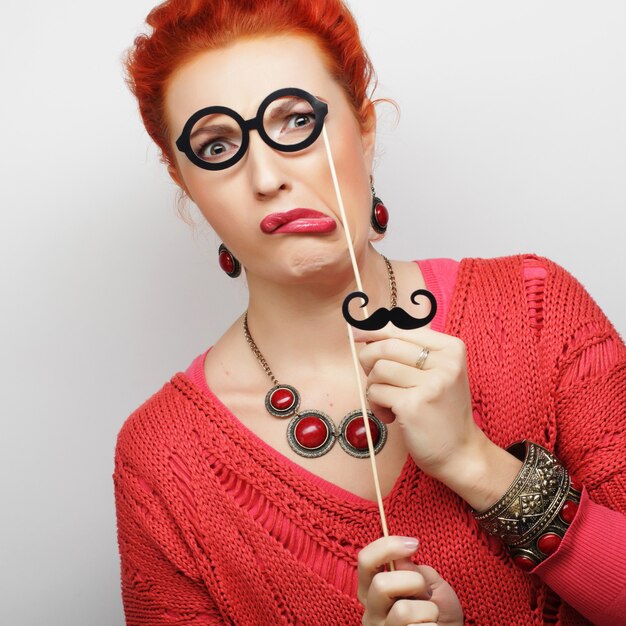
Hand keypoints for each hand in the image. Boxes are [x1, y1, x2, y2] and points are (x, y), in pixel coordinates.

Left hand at [355, 325, 479, 481]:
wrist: (460, 453)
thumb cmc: (441, 411)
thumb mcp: (437, 373)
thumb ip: (409, 351)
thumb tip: (364, 332)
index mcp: (451, 349)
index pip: (402, 329)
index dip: (374, 331)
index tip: (356, 334)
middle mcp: (445, 363)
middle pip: (387, 346)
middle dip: (369, 359)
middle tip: (374, 378)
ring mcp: (431, 384)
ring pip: (379, 369)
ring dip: (373, 386)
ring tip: (387, 401)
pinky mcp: (413, 405)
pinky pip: (376, 392)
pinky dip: (376, 405)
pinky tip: (390, 415)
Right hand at [357, 535, 462, 624]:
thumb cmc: (440, 612)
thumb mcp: (432, 584)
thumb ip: (415, 570)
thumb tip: (401, 558)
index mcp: (374, 590)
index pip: (365, 560)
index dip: (387, 546)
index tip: (414, 544)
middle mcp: (371, 612)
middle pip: (381, 584)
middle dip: (414, 582)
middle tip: (426, 593)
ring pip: (402, 610)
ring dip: (428, 610)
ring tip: (430, 616)